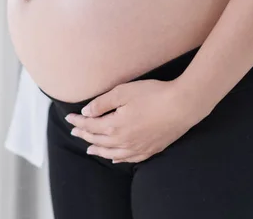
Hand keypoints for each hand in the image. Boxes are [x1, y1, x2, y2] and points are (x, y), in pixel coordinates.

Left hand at [65, 79, 211, 162]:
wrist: (183, 106)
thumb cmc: (154, 95)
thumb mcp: (123, 92)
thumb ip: (102, 103)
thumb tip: (86, 111)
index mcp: (114, 126)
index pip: (90, 125)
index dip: (78, 121)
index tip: (69, 117)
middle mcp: (123, 141)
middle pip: (98, 140)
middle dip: (84, 135)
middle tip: (74, 131)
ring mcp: (138, 148)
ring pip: (111, 153)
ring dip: (98, 150)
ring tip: (88, 149)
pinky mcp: (151, 149)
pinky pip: (129, 159)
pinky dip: (118, 159)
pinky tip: (114, 159)